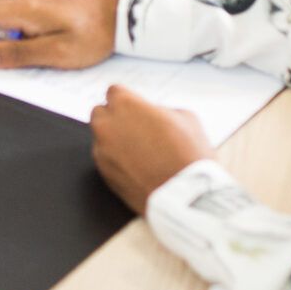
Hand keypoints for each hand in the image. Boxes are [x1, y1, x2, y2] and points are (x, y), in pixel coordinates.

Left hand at [89, 86, 213, 210]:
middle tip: (137, 129)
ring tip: (140, 151)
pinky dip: (116, 161)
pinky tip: (137, 167)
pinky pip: (105, 160)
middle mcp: (107, 125)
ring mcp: (102, 151)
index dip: (128, 100)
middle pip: (101, 113)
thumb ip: (159, 110)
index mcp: (125, 104)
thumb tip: (151, 114)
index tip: (137, 109)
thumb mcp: (185, 118)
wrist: (186, 197)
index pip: (114, 92)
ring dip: (114, 140)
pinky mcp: (103, 175)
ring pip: (101, 138)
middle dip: (115, 118)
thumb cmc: (189, 155)